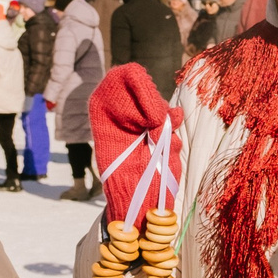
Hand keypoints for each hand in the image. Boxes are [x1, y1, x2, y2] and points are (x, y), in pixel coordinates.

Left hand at [88, 64, 174, 220]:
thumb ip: (137, 121)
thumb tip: (162, 113)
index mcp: (104, 106)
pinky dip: (173, 135)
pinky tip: (166, 148)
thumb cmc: (119, 175)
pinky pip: (173, 122)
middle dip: (155, 108)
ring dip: (165, 124)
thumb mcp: (117, 143)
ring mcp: (143, 122)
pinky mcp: (161, 133)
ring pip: (162, 106)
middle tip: (153, 128)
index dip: (141, 87)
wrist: (135, 201)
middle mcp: (123, 110)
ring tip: (158, 143)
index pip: (125, 76)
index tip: (149, 112)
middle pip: (147, 88)